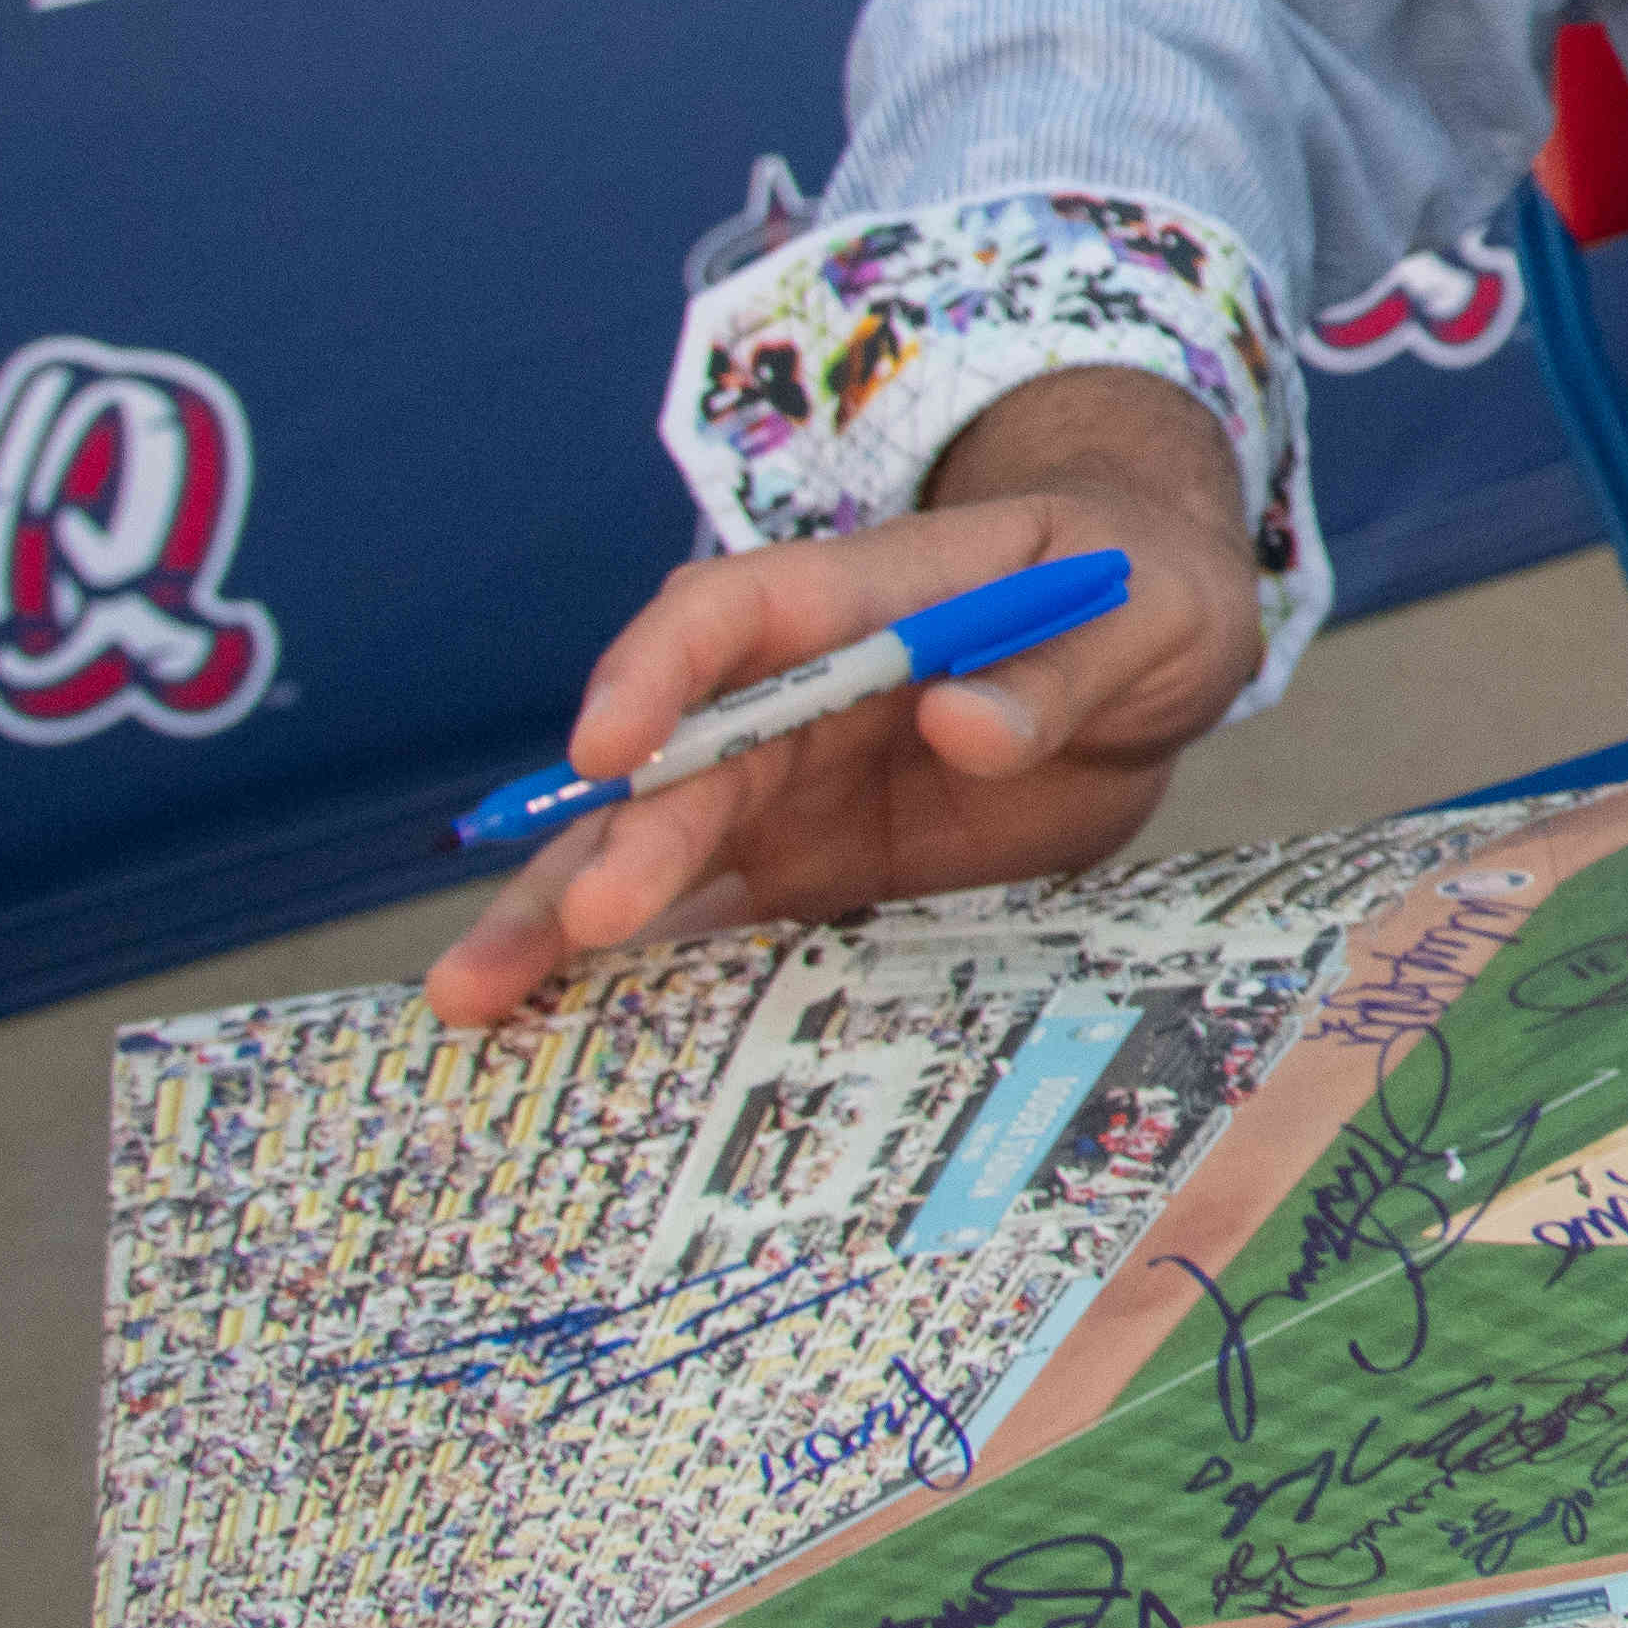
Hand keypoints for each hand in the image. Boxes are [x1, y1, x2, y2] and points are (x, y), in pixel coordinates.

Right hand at [427, 368, 1271, 1027]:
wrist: (1153, 648)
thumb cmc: (1140, 592)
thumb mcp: (1146, 613)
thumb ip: (1061, 667)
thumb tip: (963, 723)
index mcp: (862, 596)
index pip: (730, 615)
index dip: (660, 673)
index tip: (609, 746)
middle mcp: (797, 692)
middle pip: (677, 759)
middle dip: (610, 838)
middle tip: (567, 928)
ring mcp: (794, 783)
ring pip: (659, 847)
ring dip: (569, 917)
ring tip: (474, 1000)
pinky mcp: (815, 862)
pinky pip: (719, 917)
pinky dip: (651, 972)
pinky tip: (572, 1036)